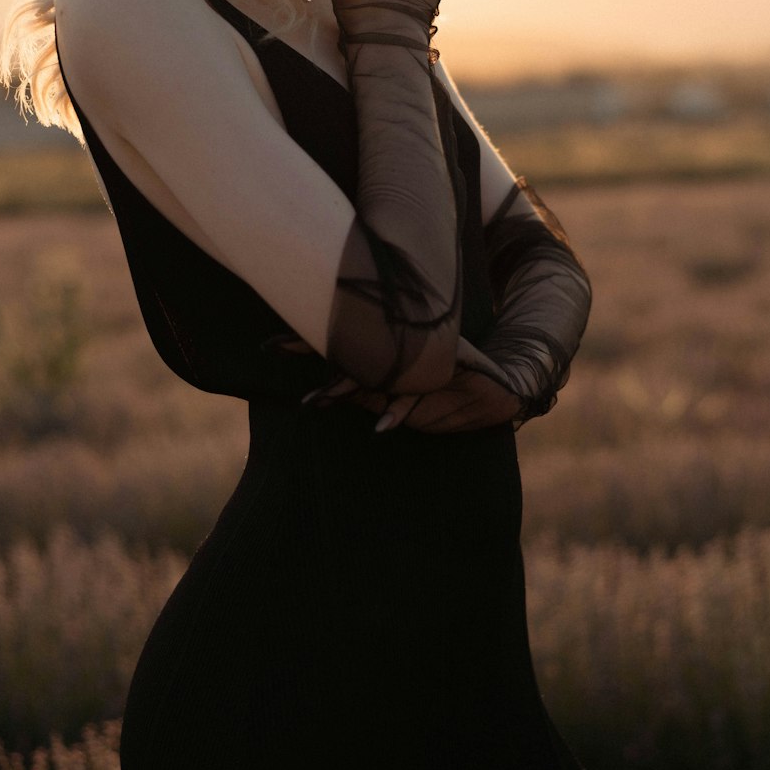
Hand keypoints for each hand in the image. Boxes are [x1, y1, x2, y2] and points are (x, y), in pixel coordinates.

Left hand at [272, 334, 521, 433]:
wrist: (500, 387)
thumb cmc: (444, 390)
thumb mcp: (397, 396)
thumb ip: (365, 391)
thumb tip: (325, 394)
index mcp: (387, 348)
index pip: (341, 338)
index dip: (306, 339)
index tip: (269, 344)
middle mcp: (401, 347)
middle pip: (349, 342)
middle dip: (312, 345)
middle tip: (274, 348)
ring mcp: (422, 355)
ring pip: (376, 366)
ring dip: (345, 385)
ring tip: (317, 401)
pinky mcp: (449, 367)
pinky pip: (418, 391)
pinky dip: (399, 411)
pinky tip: (382, 430)